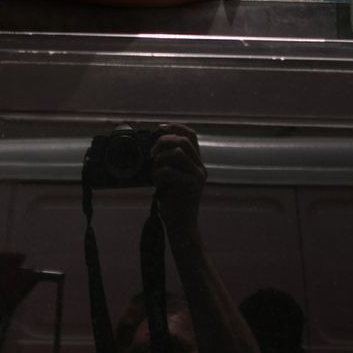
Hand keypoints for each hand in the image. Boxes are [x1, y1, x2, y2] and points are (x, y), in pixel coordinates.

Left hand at [151, 123, 206, 237]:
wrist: (181, 226)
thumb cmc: (173, 202)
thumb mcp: (172, 178)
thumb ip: (169, 162)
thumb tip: (154, 147)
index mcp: (197, 164)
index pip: (191, 135)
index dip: (176, 127)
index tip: (160, 128)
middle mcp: (200, 168)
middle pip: (182, 141)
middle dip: (163, 142)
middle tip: (152, 154)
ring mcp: (197, 177)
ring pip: (176, 154)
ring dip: (160, 160)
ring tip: (155, 172)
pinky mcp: (190, 186)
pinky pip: (169, 170)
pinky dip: (158, 174)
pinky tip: (157, 184)